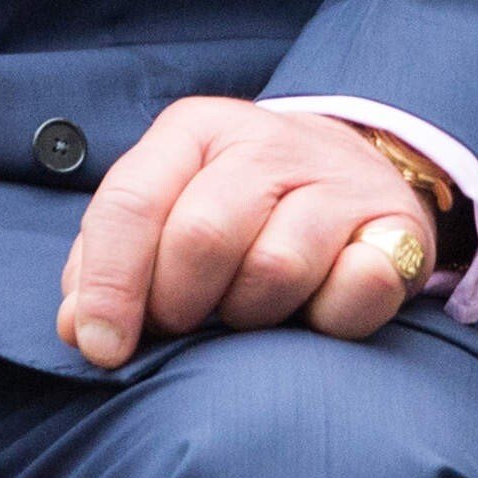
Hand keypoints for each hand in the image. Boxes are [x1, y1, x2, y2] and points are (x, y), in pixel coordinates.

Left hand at [58, 99, 436, 367]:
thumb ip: (109, 262)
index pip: (131, 203)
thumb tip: (79, 330)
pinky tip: (315, 308)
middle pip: (202, 236)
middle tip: (183, 323)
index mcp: (194, 130)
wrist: (354, 167)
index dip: (109, 284)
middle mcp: (266, 143)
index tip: (101, 347)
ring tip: (248, 308)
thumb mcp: (167, 207)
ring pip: (276, 268)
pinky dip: (327, 319)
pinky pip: (355, 291)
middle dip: (179, 302)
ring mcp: (338, 181)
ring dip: (251, 313)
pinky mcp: (398, 227)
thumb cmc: (236, 203)